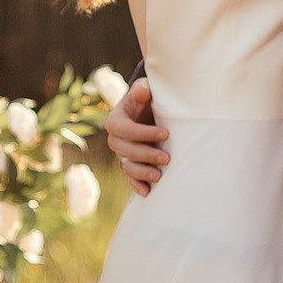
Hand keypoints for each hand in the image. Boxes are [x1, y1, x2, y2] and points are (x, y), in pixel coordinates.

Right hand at [104, 78, 168, 196]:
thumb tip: (144, 92)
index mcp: (115, 121)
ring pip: (128, 167)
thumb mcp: (143, 91)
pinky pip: (130, 178)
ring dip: (142, 173)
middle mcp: (115, 140)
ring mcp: (122, 155)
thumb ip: (142, 90)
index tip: (165, 134)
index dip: (144, 133)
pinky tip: (148, 192)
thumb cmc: (146, 100)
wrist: (145, 112)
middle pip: (127, 151)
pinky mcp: (130, 165)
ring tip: (159, 175)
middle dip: (146, 155)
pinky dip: (137, 186)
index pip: (126, 130)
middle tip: (167, 158)